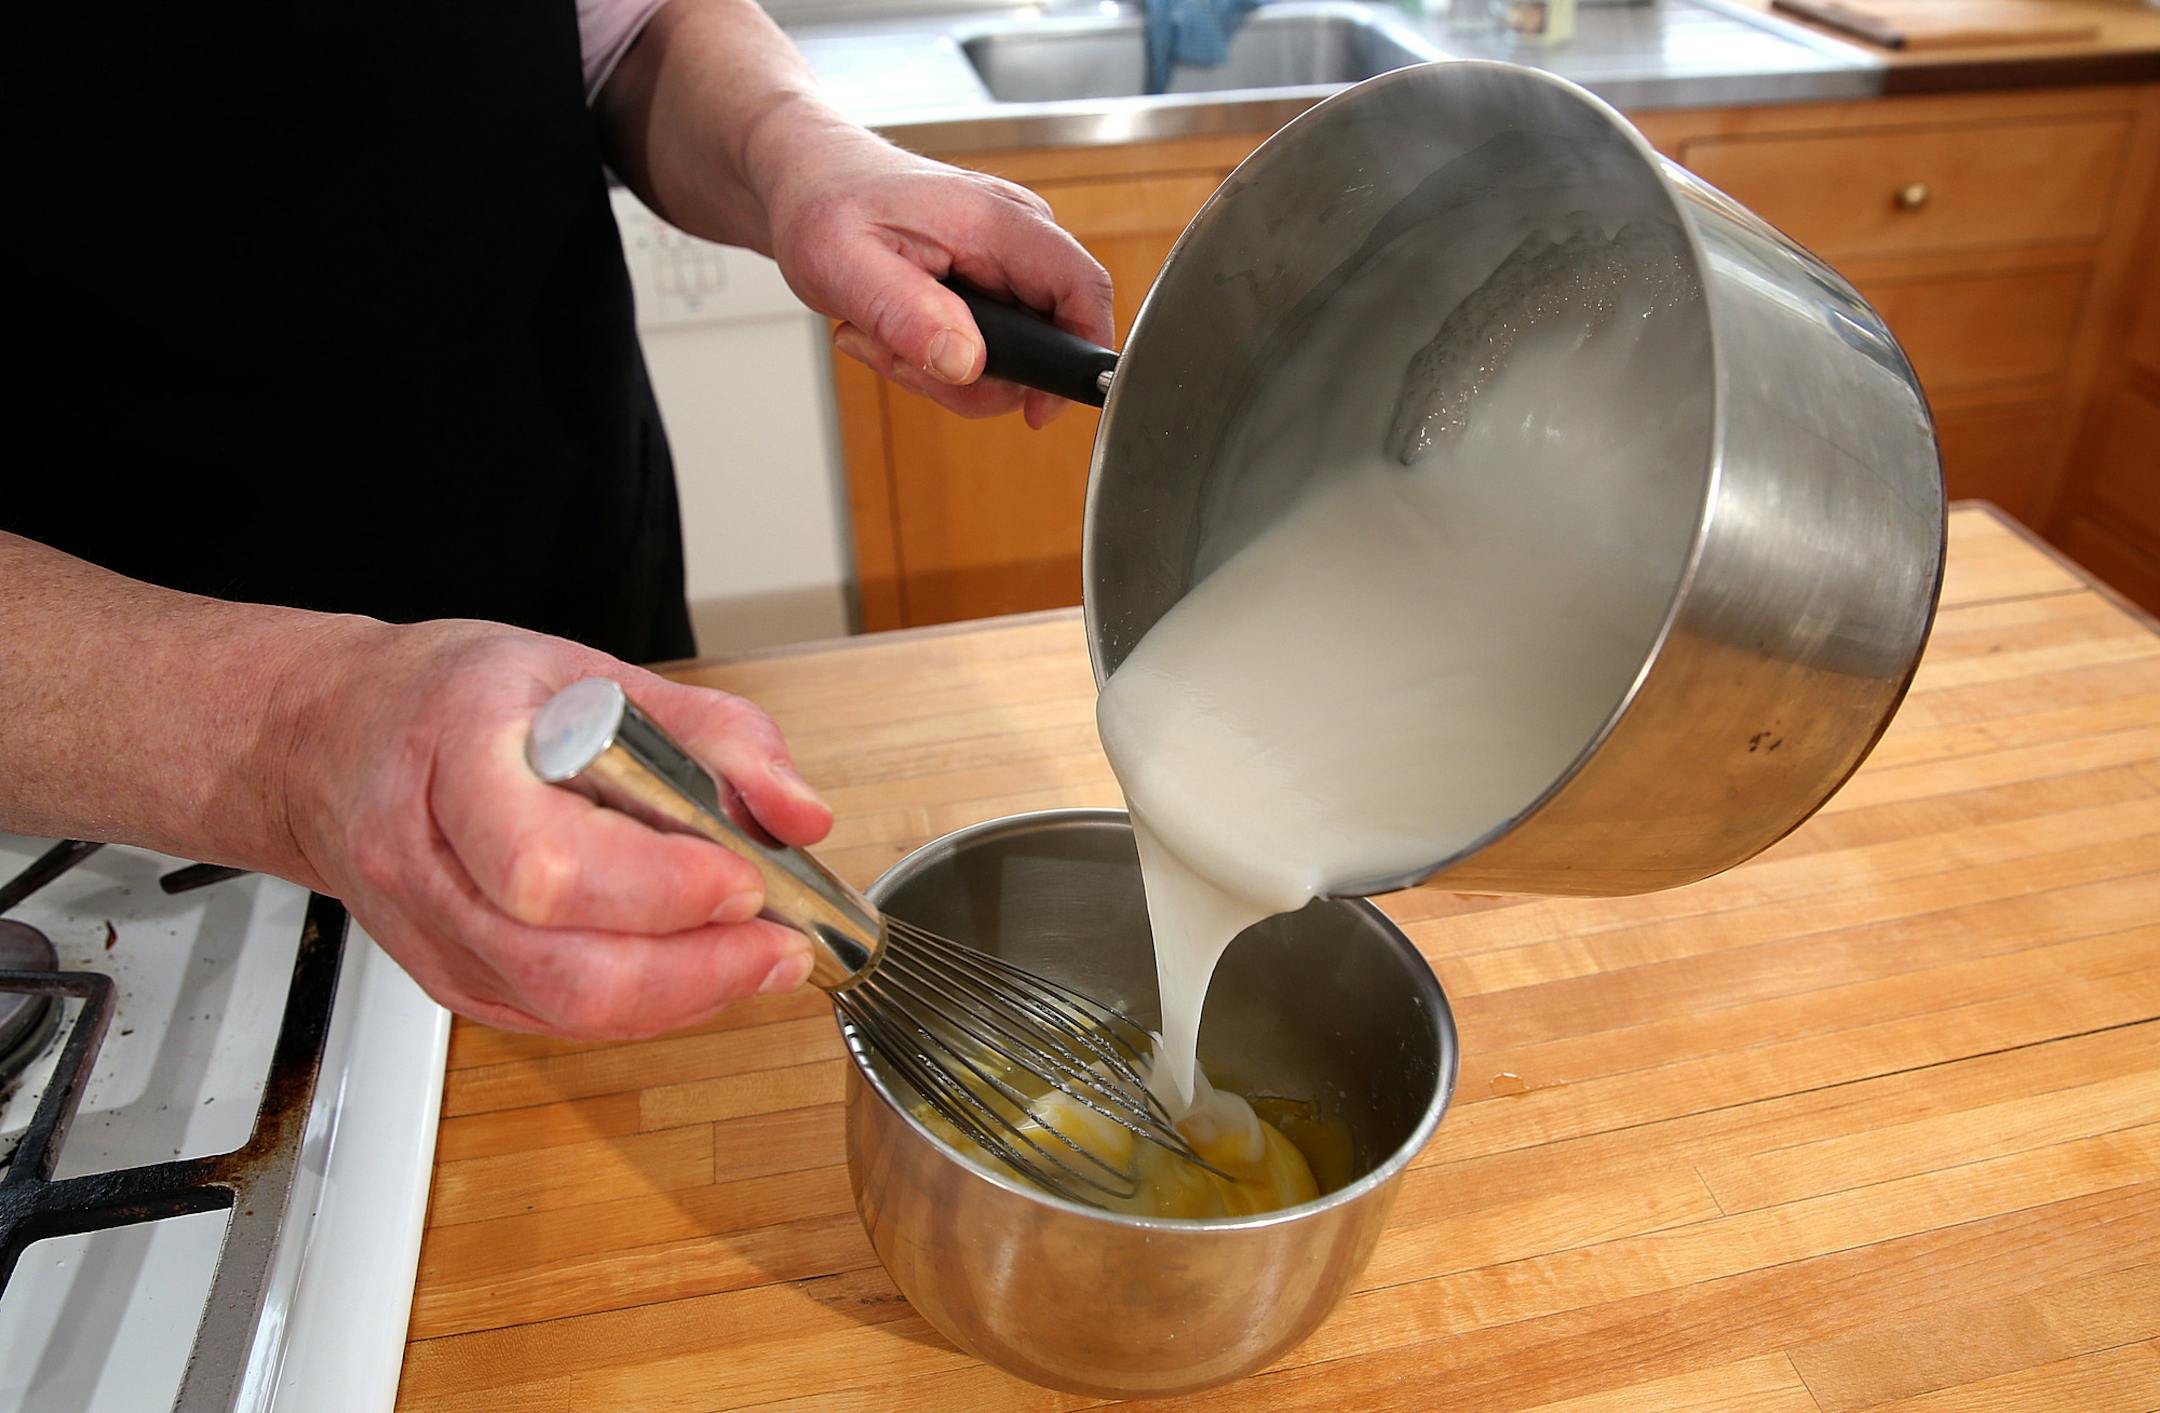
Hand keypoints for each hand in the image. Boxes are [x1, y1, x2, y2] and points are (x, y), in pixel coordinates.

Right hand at [286, 619, 832, 1038]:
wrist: (334, 741)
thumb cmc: (458, 700)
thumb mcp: (591, 669)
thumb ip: (714, 735)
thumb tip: (799, 813)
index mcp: (459, 755)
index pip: (547, 861)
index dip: (658, 887)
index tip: (742, 874)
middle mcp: (429, 861)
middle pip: (562, 965)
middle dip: (695, 968)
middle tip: (778, 941)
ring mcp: (432, 936)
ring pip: (563, 1008)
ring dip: (684, 996)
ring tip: (758, 957)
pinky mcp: (451, 982)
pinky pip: (557, 1019)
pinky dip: (645, 1006)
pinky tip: (694, 968)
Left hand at [764, 122, 1114, 427]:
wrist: (809, 178)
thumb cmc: (823, 202)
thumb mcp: (844, 263)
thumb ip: (906, 314)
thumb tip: (966, 363)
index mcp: (998, 220)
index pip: (1084, 289)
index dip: (1077, 360)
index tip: (1038, 408)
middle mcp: (1017, 236)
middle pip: (1046, 341)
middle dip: (971, 376)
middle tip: (898, 356)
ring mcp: (1007, 260)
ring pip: (1012, 355)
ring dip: (943, 370)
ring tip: (882, 336)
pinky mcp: (992, 282)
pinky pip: (989, 346)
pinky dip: (940, 357)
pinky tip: (894, 331)